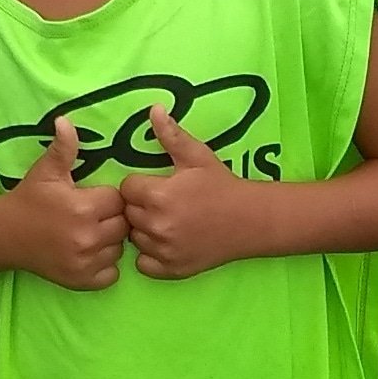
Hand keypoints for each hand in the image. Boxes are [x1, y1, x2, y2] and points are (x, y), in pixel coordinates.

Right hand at [0, 116, 125, 291]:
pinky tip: (91, 252)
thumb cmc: (28, 199)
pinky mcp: (83, 281)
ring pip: (119, 249)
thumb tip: (66, 120)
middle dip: (113, 218)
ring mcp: (86, 262)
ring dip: (111, 241)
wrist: (5, 235)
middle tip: (95, 214)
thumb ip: (63, 148)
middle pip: (123, 225)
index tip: (95, 197)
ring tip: (93, 232)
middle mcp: (88, 237)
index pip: (118, 200)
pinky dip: (106, 265)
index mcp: (83, 208)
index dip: (108, 197)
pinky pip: (112, 273)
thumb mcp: (45, 171)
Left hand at [118, 108, 270, 279]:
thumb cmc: (222, 185)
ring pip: (135, 238)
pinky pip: (144, 264)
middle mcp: (157, 226)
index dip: (139, 185)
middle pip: (128, 214)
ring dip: (144, 230)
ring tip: (165, 221)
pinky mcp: (173, 270)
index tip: (154, 185)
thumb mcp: (196, 156)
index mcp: (158, 196)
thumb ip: (171, 134)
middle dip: (140, 207)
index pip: (126, 189)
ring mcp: (165, 250)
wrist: (251, 220)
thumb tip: (153, 108)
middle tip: (161, 203)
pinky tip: (166, 242)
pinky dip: (150, 256)